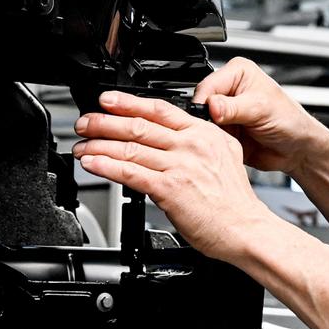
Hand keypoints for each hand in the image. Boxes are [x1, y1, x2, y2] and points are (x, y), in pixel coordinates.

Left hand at [74, 91, 275, 261]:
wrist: (246, 229)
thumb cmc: (235, 202)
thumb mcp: (224, 157)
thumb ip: (199, 145)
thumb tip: (174, 140)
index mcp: (204, 133)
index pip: (160, 109)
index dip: (129, 102)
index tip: (108, 99)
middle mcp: (191, 145)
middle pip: (140, 125)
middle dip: (105, 122)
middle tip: (85, 122)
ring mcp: (180, 166)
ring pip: (130, 148)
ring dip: (99, 145)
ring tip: (82, 145)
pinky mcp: (170, 189)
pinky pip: (130, 173)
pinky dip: (106, 166)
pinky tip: (93, 164)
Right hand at [191, 58, 328, 174]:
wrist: (297, 148)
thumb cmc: (290, 121)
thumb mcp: (261, 109)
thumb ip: (233, 107)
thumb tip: (211, 106)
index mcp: (238, 72)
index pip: (207, 85)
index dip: (204, 102)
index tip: (209, 118)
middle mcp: (229, 89)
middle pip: (201, 103)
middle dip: (207, 118)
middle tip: (218, 130)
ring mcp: (224, 111)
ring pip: (202, 121)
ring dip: (211, 131)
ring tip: (228, 136)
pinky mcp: (223, 130)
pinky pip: (208, 136)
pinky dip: (213, 141)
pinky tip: (227, 143)